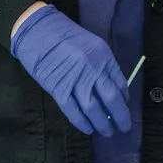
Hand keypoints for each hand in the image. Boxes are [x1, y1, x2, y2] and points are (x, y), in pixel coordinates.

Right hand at [10, 5, 131, 136]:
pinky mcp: (58, 88)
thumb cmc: (64, 36)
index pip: (120, 82)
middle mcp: (92, 68)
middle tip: (124, 127)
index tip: (125, 107)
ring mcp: (75, 79)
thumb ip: (102, 65)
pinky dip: (82, 122)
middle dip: (120, 116)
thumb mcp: (91, 44)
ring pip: (94, 108)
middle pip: (111, 98)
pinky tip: (88, 129)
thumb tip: (113, 88)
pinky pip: (73, 110)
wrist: (38, 30)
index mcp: (103, 55)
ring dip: (102, 123)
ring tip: (107, 132)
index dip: (124, 98)